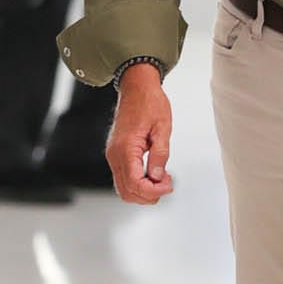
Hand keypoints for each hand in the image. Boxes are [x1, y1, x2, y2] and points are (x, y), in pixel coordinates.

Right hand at [106, 67, 174, 204]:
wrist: (136, 88)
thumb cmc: (149, 103)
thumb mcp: (162, 127)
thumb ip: (160, 154)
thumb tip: (159, 176)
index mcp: (125, 148)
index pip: (136, 183)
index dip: (154, 190)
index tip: (169, 184)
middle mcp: (114, 155)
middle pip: (127, 191)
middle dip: (149, 194)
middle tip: (168, 183)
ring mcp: (113, 156)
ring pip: (124, 189)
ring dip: (144, 191)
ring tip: (162, 178)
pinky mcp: (116, 155)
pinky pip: (124, 178)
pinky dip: (138, 183)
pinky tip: (153, 174)